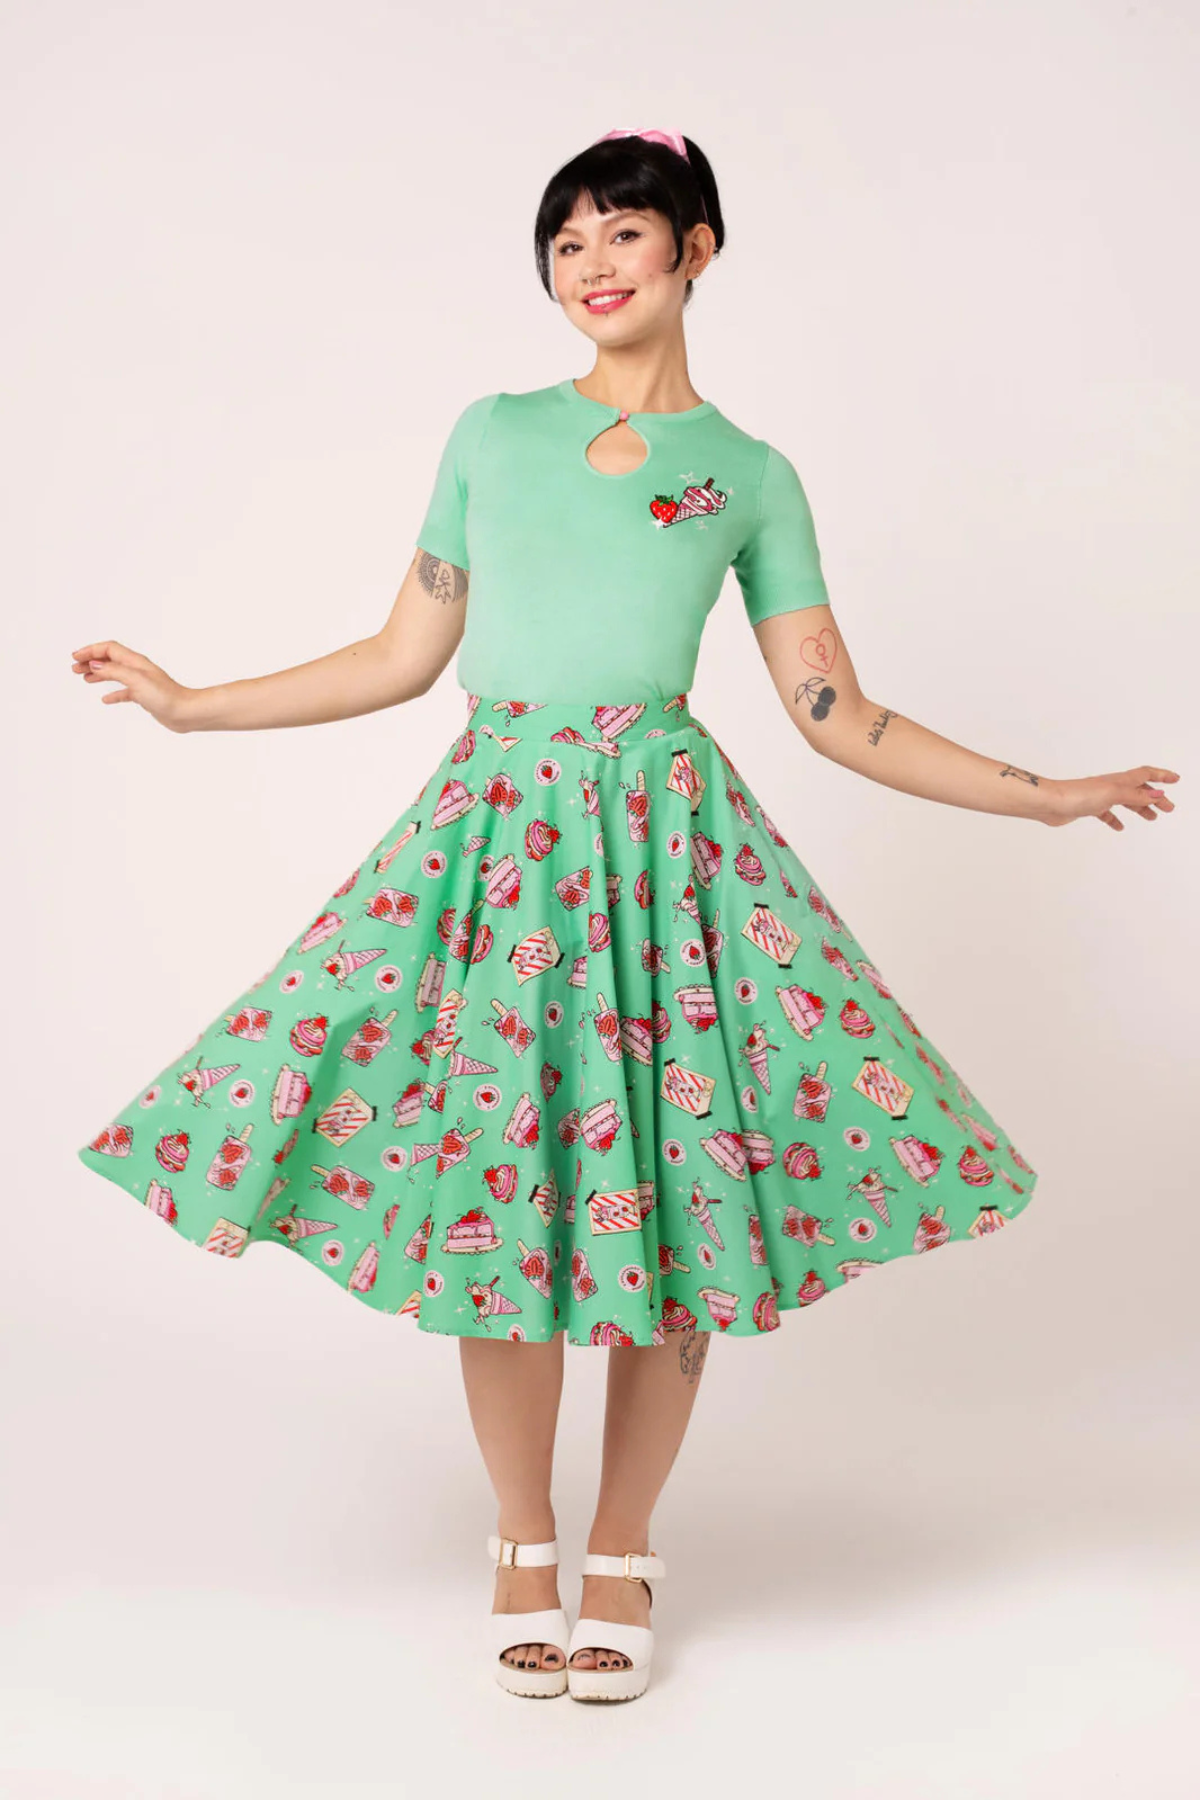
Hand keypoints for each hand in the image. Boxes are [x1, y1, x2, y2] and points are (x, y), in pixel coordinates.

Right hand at [71, 639, 199, 732]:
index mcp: (135, 662)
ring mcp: (141, 683)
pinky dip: (113, 693)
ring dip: (98, 674)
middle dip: (91, 661)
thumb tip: (94, 665)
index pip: (109, 648)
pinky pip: (124, 692)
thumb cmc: (166, 696)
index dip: (91, 650)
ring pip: (114, 674)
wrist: (186, 712)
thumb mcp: (136, 681)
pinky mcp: (145, 696)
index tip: (75, 657)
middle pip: (109, 660)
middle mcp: (138, 669)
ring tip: (84, 678)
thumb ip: (114, 671)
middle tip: (74, 669)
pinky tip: (105, 699)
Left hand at [1043, 766, 1180, 830]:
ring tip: (1151, 818)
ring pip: (1125, 802)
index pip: (1145, 774)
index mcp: (1119, 780)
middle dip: (1155, 798)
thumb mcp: (1113, 794)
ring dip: (1140, 808)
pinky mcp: (1088, 808)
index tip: (1176, 779)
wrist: (1050, 803)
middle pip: (1139, 790)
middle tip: (1169, 809)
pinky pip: (1106, 813)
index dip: (1161, 776)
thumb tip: (1158, 793)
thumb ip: (1136, 794)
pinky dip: (1115, 819)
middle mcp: (1111, 786)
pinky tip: (1119, 827)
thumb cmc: (1079, 794)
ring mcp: (1099, 797)